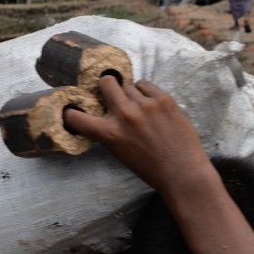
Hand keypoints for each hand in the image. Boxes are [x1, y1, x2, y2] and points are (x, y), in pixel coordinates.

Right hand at [64, 76, 210, 192]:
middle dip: (106, 86)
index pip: (76, 117)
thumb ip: (110, 131)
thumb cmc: (150, 167)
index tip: (72, 110)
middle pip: (106, 82)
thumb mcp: (120, 152)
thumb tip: (106, 113)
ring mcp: (145, 104)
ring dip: (131, 94)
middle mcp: (124, 115)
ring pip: (129, 85)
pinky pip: (146, 85)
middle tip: (112, 94)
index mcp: (110, 133)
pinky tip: (152, 104)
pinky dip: (146, 92)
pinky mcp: (163, 98)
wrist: (182, 172)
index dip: (70, 113)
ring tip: (141, 108)